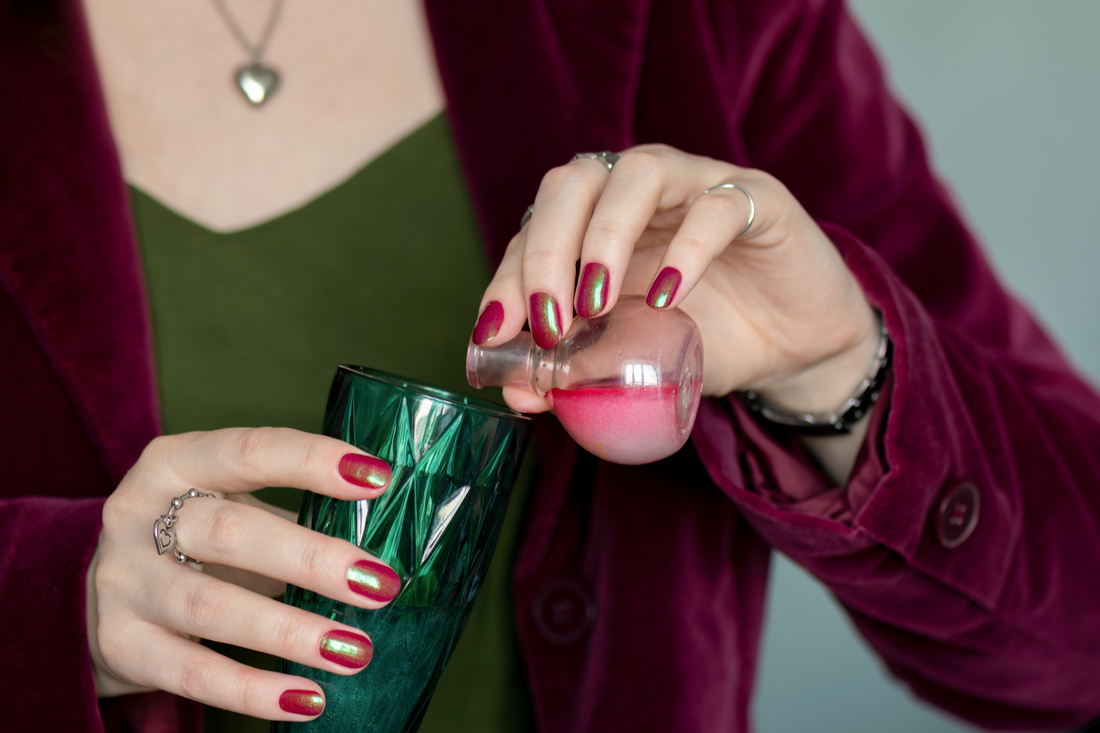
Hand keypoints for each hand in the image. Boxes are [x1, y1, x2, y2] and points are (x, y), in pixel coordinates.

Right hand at [89, 428, 399, 719]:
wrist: (94, 594)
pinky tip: (309, 699)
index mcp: (173, 463)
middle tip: (380, 583)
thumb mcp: (229, 507)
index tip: (378, 476)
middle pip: (230, 532)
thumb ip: (292, 515)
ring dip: (290, 631)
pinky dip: (254, 690)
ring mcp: (123, 584)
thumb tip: (385, 541)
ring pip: (211, 606)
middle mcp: (136, 517)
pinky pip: (193, 672)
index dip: (311, 461)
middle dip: (312, 559)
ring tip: (355, 650)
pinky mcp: (122, 646)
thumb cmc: (195, 541)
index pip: (247, 451)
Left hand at [472, 145, 879, 416]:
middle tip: (547, 319)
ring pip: (638, 171)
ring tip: (596, 304)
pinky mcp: (757, 200)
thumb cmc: (708, 342)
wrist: (794, 348)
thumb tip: (518, 391)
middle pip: (575, 181)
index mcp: (600, 223)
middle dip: (547, 249)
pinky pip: (716, 206)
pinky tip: (670, 297)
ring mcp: (698, 186)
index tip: (495, 333)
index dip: (509, 276)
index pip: (536, 228)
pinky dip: (687, 247)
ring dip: (604, 236)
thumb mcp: (636, 364)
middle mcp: (641, 193)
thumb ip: (580, 370)